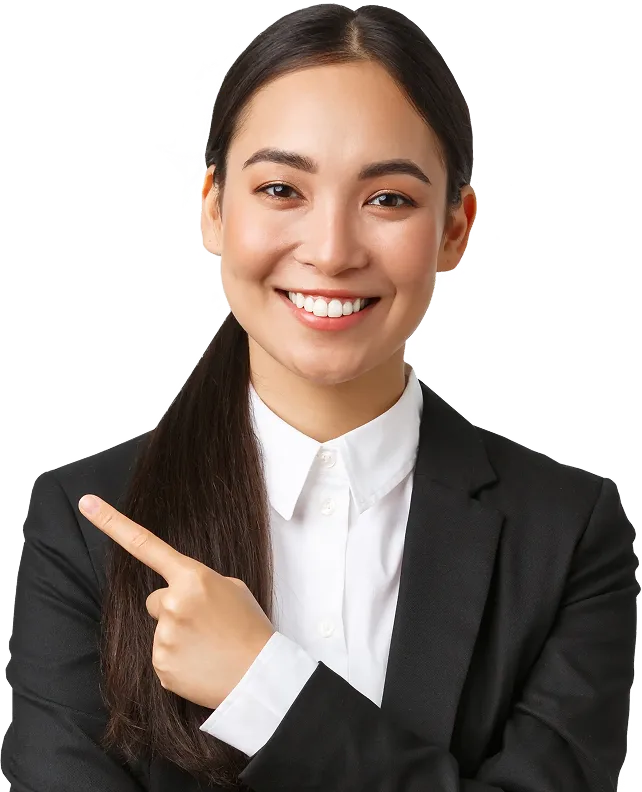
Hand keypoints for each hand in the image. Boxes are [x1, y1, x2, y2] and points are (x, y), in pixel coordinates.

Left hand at [78, 494, 275, 709]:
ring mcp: (163, 636)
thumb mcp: (232, 589)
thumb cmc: (250, 628)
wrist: (261, 675)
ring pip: (159, 630)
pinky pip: (162, 657)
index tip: (87, 504)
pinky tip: (201, 664)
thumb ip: (199, 582)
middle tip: (206, 625)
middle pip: (155, 601)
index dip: (113, 523)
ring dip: (178, 636)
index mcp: (192, 577)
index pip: (146, 545)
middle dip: (174, 609)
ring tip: (209, 647)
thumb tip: (180, 589)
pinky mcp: (161, 666)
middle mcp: (172, 603)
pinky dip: (178, 661)